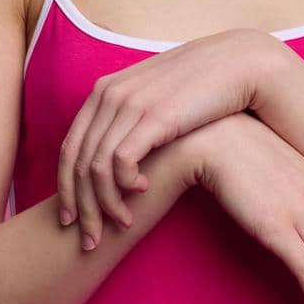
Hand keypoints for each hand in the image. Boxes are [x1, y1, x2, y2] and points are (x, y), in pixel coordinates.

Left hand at [58, 26, 279, 246]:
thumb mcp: (156, 95)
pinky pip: (121, 161)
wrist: (238, 63)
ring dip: (105, 205)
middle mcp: (110, 94)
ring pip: (95, 168)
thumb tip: (115, 152)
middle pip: (77, 163)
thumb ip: (132, 116)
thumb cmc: (200, 86)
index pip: (69, 148)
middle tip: (89, 241)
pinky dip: (125, 186)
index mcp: (104, 89)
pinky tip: (144, 193)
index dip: (65, 189)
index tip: (70, 220)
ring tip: (123, 224)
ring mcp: (130, 103)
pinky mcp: (154, 116)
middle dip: (80, 208)